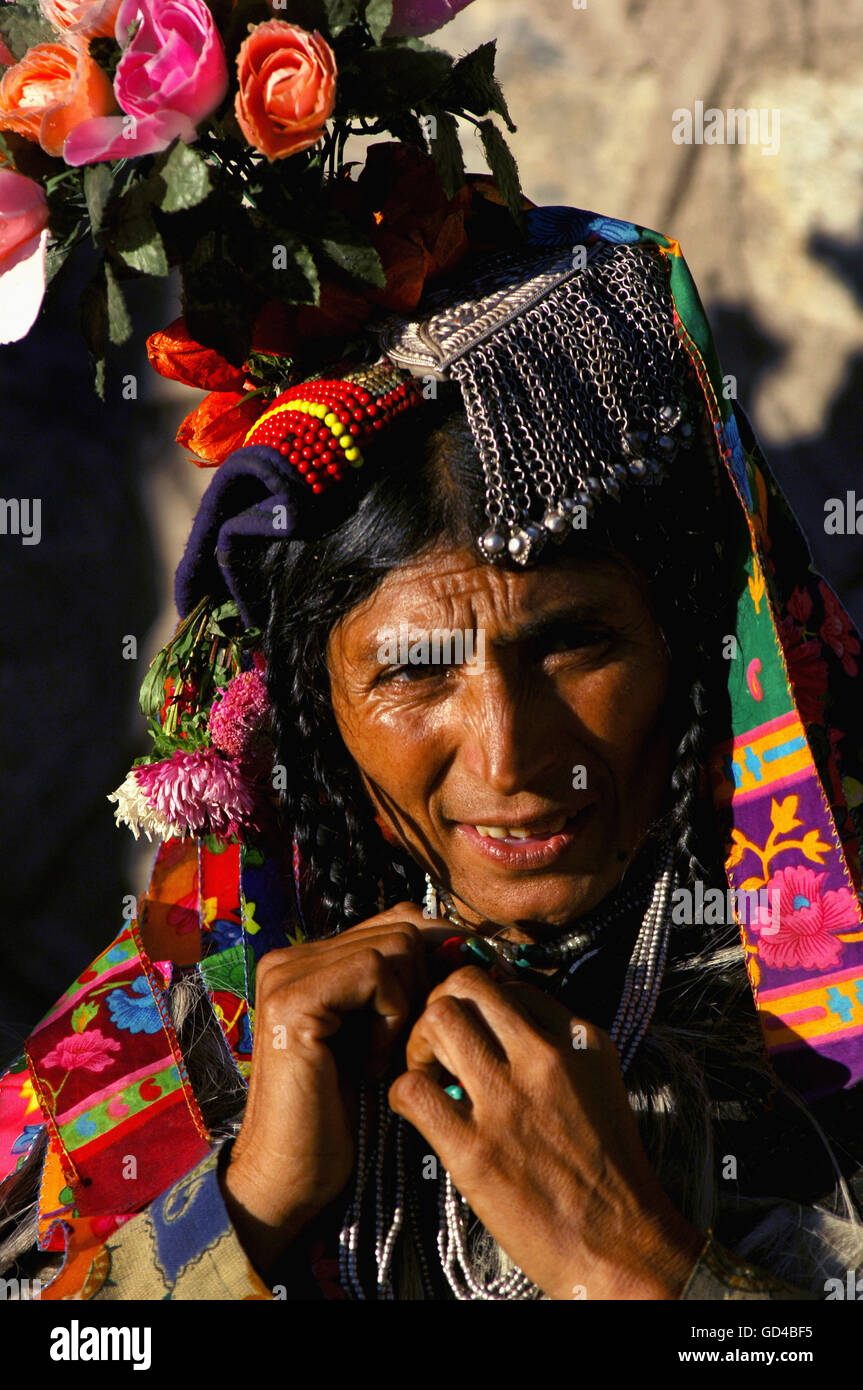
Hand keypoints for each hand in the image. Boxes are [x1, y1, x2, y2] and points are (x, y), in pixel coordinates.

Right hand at [221, 902, 452, 1274]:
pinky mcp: (292, 997)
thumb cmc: (344, 1115)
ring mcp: (286, 973)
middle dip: (424, 985)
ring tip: (385, 1054)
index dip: (436, 958)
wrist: (293, 1175)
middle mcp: (292, 957)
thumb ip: (404, 986)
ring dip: (408, 1004)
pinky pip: (374, 970)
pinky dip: (390, 1015)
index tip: (450, 1008)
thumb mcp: (382, 1035)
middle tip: (406, 1045)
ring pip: (395, 944)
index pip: (398, 919)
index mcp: (312, 960)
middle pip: (403, 926)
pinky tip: (371, 1062)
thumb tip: (464, 942)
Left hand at [388, 966, 702, 1299]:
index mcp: (579, 1040)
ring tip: (428, 1073)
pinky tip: (419, 1110)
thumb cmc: (611, 1174)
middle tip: (439, 1042)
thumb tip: (507, 1028)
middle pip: (465, 984)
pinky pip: (412, 1089)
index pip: (511, 984)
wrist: (623, 1246)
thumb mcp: (600, 1085)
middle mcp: (543, 1058)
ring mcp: (507, 1100)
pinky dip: (403, 1093)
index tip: (475, 1029)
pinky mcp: (475, 1149)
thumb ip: (560, 1049)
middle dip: (441, 1005)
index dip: (481, 1003)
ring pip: (436, 1020)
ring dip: (418, 1042)